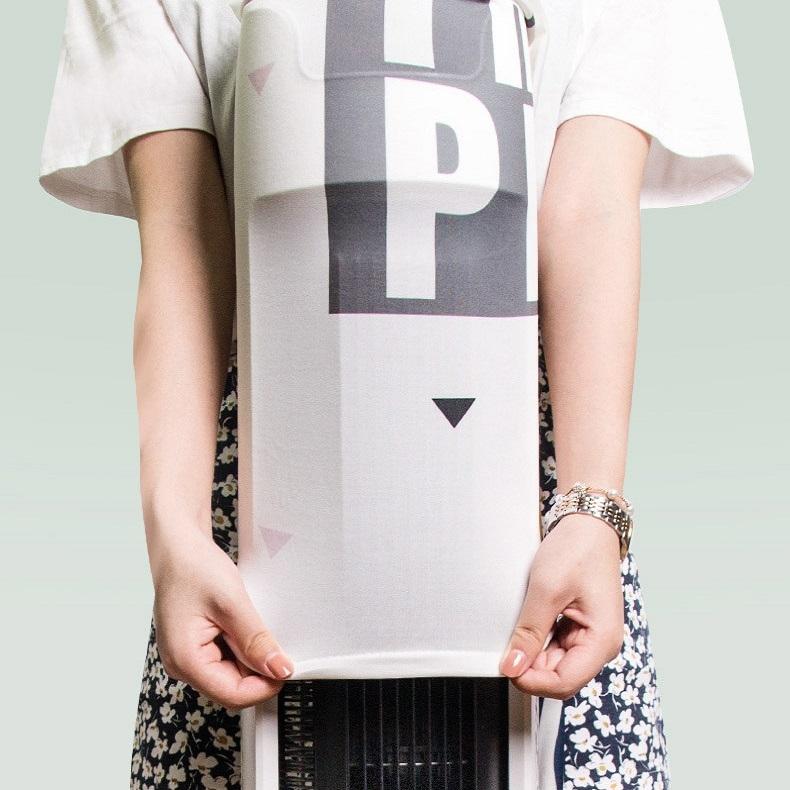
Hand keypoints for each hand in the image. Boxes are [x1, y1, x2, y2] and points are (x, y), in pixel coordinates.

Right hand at [150, 528, 293, 711]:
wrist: (177, 546)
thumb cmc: (193, 567)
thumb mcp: (232, 603)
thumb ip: (255, 640)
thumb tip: (279, 669)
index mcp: (185, 660)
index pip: (233, 695)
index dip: (265, 685)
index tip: (288, 667)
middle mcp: (182, 665)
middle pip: (232, 687)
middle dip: (258, 669)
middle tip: (276, 640)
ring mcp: (188, 656)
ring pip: (231, 673)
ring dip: (250, 655)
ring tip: (252, 623)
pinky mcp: (196, 646)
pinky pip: (225, 658)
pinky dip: (241, 646)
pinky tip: (243, 624)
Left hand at [499, 513, 624, 698]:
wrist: (589, 525)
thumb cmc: (578, 550)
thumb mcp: (546, 590)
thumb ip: (529, 632)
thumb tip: (513, 666)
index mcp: (602, 640)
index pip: (565, 683)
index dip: (532, 680)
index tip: (507, 666)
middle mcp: (601, 644)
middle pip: (560, 677)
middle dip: (531, 667)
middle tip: (507, 647)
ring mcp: (590, 636)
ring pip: (555, 664)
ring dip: (534, 653)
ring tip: (519, 627)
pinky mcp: (579, 627)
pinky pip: (556, 647)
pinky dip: (538, 641)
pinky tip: (528, 625)